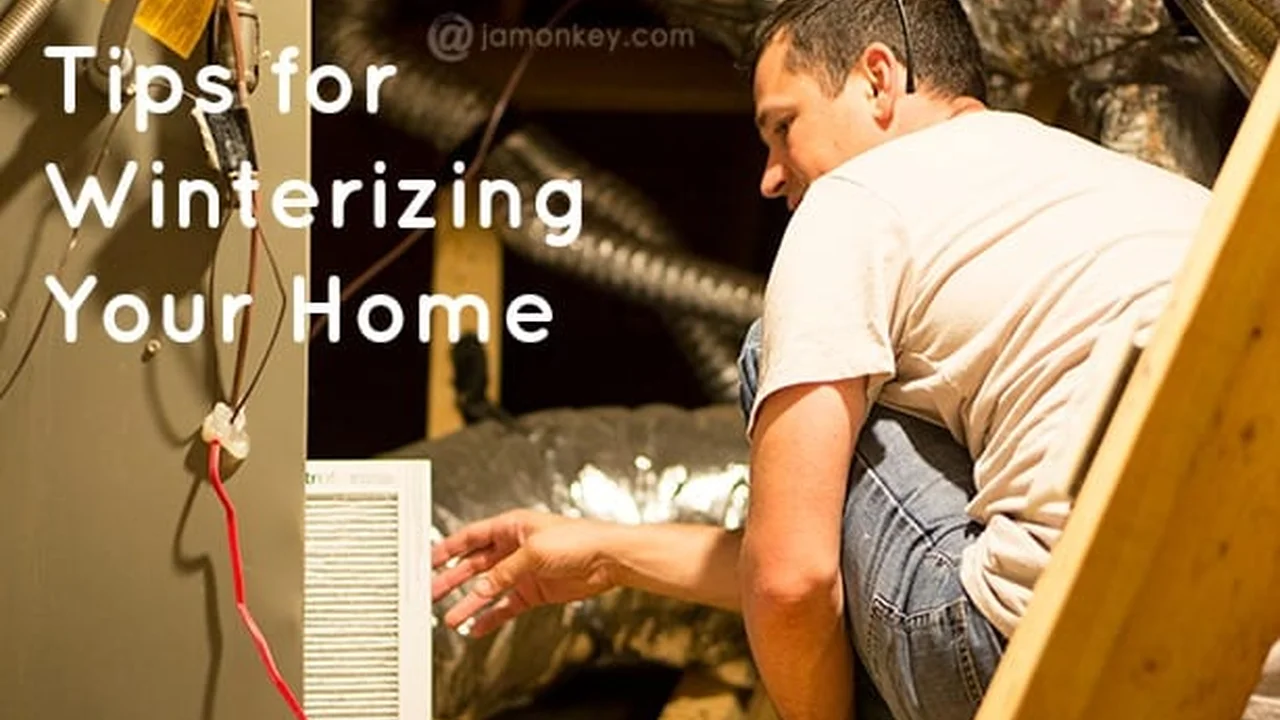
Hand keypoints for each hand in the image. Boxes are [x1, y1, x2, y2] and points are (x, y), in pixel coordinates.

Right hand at [431, 509, 617, 636]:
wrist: (607, 558)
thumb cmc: (577, 541)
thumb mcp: (533, 552)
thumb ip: (503, 573)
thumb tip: (480, 589)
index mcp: (510, 527)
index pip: (471, 538)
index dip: (448, 548)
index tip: (428, 560)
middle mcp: (513, 548)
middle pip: (474, 565)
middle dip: (451, 579)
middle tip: (431, 592)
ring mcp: (523, 571)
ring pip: (487, 588)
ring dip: (469, 602)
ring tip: (450, 617)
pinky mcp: (534, 591)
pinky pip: (506, 605)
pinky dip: (492, 617)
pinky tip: (477, 627)